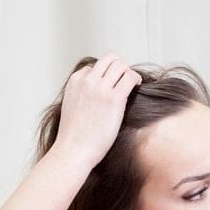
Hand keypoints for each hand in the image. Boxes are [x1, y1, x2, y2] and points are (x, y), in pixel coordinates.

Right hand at [51, 53, 142, 169]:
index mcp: (75, 81)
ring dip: (128, 72)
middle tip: (124, 80)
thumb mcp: (71, 107)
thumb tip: (94, 96)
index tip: (110, 85)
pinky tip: (138, 86)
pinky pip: (130, 77)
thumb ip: (81, 95)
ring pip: (120, 65)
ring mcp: (100, 88)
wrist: (74, 150)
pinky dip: (136, 78)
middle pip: (109, 59)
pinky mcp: (114, 99)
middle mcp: (87, 81)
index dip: (104, 75)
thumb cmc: (74, 137)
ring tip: (132, 83)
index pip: (94, 66)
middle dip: (119, 67)